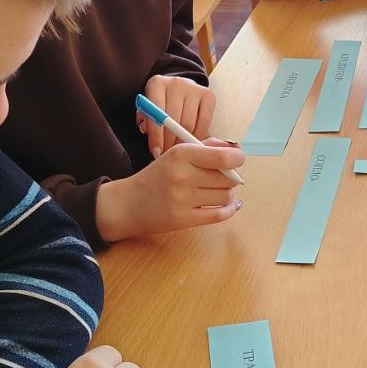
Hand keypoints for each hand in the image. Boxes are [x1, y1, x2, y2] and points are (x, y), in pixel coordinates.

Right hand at [96, 141, 244, 241]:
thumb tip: (236, 149)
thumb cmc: (157, 176)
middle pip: (227, 178)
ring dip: (226, 194)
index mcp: (181, 154)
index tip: (237, 161)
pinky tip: (228, 206)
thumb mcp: (176, 154)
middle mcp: (182, 175)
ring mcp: (182, 199)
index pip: (222, 156)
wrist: (129, 203)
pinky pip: (219, 215)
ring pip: (225, 196)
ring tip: (214, 192)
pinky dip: (229, 210)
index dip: (237, 159)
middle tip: (222, 178)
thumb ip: (206, 147)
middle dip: (230, 178)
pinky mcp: (183, 219)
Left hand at [140, 75, 214, 157]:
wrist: (175, 88)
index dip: (156, 135)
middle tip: (167, 155)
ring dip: (183, 141)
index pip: (156, 112)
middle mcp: (176, 83)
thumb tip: (156, 146)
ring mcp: (194, 88)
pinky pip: (204, 122)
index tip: (156, 152)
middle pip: (174, 119)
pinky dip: (198, 135)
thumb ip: (148, 124)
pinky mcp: (208, 95)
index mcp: (156, 84)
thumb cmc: (159, 104)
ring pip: (189, 123)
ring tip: (178, 150)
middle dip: (169, 141)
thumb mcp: (147, 110)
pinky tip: (190, 142)